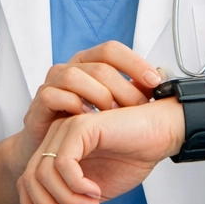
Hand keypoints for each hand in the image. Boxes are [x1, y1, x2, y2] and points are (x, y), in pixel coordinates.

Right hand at [7, 42, 162, 175]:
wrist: (54, 153)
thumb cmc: (88, 125)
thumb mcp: (115, 105)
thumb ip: (135, 91)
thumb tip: (165, 82)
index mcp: (90, 61)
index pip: (112, 50)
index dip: (135, 62)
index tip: (155, 81)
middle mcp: (71, 67)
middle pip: (99, 66)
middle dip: (124, 87)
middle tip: (138, 108)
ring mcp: (52, 83)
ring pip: (76, 76)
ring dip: (99, 96)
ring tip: (113, 114)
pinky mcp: (39, 103)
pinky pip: (54, 95)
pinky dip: (74, 105)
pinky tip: (88, 118)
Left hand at [17, 98, 184, 203]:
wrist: (162, 135)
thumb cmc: (133, 158)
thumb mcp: (94, 192)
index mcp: (58, 149)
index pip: (28, 181)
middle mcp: (57, 136)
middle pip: (30, 178)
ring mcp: (67, 128)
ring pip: (44, 173)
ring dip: (66, 199)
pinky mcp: (81, 126)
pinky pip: (64, 163)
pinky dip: (76, 184)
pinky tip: (95, 191)